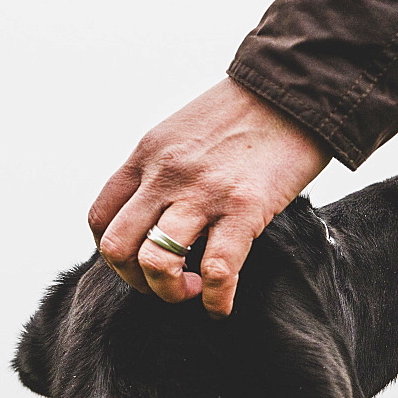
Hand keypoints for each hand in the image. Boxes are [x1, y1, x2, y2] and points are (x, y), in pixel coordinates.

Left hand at [88, 78, 331, 317]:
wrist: (297, 90)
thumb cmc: (245, 115)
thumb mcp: (182, 133)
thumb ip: (162, 171)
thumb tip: (156, 216)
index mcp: (146, 155)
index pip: (100, 218)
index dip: (114, 254)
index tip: (139, 263)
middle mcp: (165, 174)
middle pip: (116, 248)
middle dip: (134, 280)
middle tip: (162, 284)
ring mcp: (202, 191)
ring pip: (156, 263)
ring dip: (169, 292)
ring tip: (190, 291)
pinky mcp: (244, 206)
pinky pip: (216, 271)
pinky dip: (215, 301)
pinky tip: (220, 307)